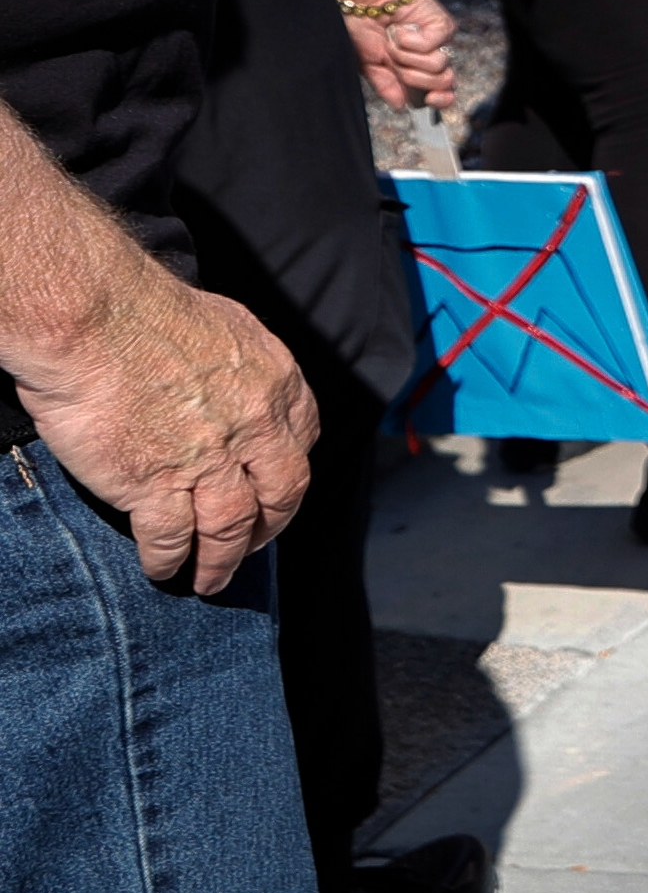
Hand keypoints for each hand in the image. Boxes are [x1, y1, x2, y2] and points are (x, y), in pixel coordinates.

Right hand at [21, 270, 313, 590]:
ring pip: (231, 528)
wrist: (100, 321)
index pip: (302, 441)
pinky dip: (168, 559)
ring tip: (210, 580)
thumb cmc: (150, 312)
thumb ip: (241, 367)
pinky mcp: (155, 483)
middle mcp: (254, 425)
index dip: (288, 473)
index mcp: (276, 383)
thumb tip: (236, 383)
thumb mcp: (228, 328)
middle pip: (281, 494)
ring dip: (222, 561)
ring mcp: (208, 459)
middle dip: (270, 528)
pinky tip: (161, 568)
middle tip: (253, 546)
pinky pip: (172, 538)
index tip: (275, 491)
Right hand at [345, 0, 461, 111]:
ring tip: (396, 41)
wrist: (366, 2)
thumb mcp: (368, 65)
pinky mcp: (442, 26)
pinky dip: (410, 40)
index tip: (431, 98)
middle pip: (442, 82)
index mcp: (415, 73)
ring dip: (407, 56)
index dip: (441, 99)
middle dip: (412, 76)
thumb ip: (385, 86)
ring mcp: (439, 43)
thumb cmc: (364, 29)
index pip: (442, 93)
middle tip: (395, 59)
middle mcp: (430, 59)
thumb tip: (401, 105)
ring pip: (437, 65)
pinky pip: (432, 45)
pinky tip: (402, 29)